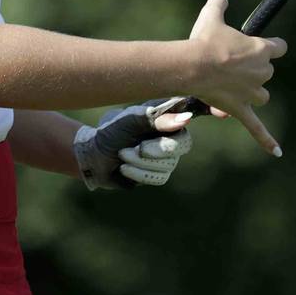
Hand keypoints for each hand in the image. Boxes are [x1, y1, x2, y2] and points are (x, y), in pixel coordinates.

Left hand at [73, 101, 194, 190]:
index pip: (187, 117)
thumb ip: (158, 118)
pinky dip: (139, 174)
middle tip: (140, 148)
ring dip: (141, 162)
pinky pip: (160, 178)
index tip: (201, 119)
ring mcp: (167, 156)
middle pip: (182, 145)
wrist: (94, 155)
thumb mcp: (132, 120)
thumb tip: (187, 117)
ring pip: (169, 164)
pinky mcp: (159, 174)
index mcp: (166, 116)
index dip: (190, 119)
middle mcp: (171, 135)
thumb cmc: (112, 131)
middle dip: (158, 149)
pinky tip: (125, 168)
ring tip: (123, 154)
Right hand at [185, 0, 286, 157]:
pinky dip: (267, 140)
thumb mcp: (212, 14)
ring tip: (231, 87)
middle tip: (229, 63)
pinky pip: (257, 127)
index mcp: (261, 49)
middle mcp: (262, 72)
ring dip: (251, 91)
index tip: (263, 45)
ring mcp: (253, 93)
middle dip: (252, 69)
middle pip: (267, 71)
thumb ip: (219, 3)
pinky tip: (277, 152)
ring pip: (261, 95)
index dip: (271, 46)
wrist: (193, 66)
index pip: (279, 47)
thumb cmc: (205, 39)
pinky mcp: (242, 110)